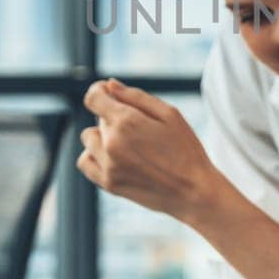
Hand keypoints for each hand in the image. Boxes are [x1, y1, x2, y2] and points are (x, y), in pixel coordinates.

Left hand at [77, 79, 227, 223]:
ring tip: (128, 144)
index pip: (93, 97)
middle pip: (97, 118)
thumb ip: (136, 96)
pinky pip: (85, 162)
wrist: (193, 192)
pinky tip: (112, 156)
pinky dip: (93, 155)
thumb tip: (109, 85)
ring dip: (102, 136)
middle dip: (113, 116)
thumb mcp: (170, 115)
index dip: (100, 90)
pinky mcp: (108, 184)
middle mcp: (111, 143)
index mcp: (127, 121)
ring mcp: (108, 165)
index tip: (109, 93)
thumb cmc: (186, 150)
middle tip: (140, 129)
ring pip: (88, 138)